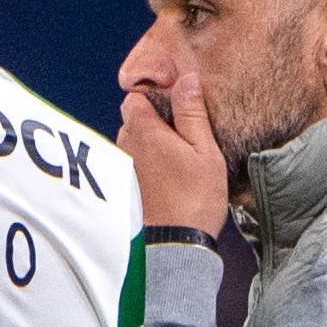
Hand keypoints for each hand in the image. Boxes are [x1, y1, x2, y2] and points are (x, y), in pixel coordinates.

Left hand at [117, 67, 230, 236]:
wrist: (176, 246)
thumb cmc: (194, 199)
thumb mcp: (204, 150)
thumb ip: (192, 113)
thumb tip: (186, 79)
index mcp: (144, 132)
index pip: (134, 98)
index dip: (154, 97)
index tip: (174, 107)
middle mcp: (126, 148)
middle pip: (132, 120)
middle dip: (153, 121)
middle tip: (181, 136)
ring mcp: (123, 170)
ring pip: (132, 144)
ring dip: (149, 145)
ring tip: (176, 159)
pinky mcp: (124, 190)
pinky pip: (133, 166)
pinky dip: (146, 166)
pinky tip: (167, 178)